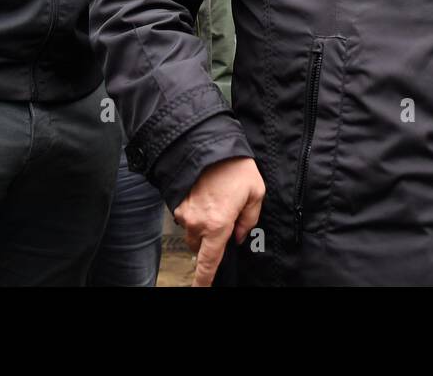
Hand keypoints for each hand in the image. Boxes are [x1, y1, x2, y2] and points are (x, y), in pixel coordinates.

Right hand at [173, 156, 265, 286]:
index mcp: (218, 225)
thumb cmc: (234, 167)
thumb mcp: (256, 193)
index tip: (202, 290)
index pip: (210, 261)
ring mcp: (184, 213)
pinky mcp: (176, 203)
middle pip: (201, 247)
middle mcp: (197, 223)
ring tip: (217, 201)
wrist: (208, 143)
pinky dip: (196, 213)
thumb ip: (249, 220)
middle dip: (212, 240)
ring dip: (204, 226)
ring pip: (193, 232)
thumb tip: (239, 236)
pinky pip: (186, 217)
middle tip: (226, 218)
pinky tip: (207, 196)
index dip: (205, 280)